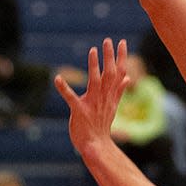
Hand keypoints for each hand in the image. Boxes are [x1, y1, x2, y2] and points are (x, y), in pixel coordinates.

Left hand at [55, 39, 130, 158]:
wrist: (96, 145)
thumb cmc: (102, 125)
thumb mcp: (113, 106)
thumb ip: (119, 91)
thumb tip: (129, 78)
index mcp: (111, 95)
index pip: (119, 73)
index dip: (121, 58)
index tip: (122, 42)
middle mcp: (103, 98)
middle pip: (109, 75)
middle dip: (109, 57)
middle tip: (108, 40)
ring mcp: (91, 104)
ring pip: (95, 82)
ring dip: (94, 66)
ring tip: (92, 51)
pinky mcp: (78, 111)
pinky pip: (71, 98)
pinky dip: (64, 88)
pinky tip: (57, 78)